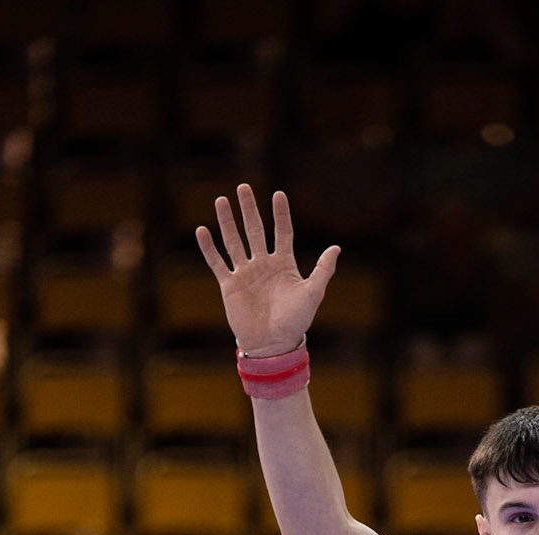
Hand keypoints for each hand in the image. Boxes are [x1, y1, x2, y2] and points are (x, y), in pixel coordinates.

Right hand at [195, 185, 338, 357]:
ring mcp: (245, 274)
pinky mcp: (230, 286)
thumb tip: (337, 248)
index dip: (280, 214)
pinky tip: (202, 230)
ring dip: (227, 221)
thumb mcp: (313, 293)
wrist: (273, 345)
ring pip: (234, 241)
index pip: (282, 232)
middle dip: (249, 209)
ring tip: (221, 200)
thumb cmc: (296, 321)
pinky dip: (209, 248)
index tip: (278, 194)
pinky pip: (217, 263)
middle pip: (255, 230)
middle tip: (243, 187)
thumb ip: (323, 270)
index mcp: (284, 265)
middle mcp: (263, 265)